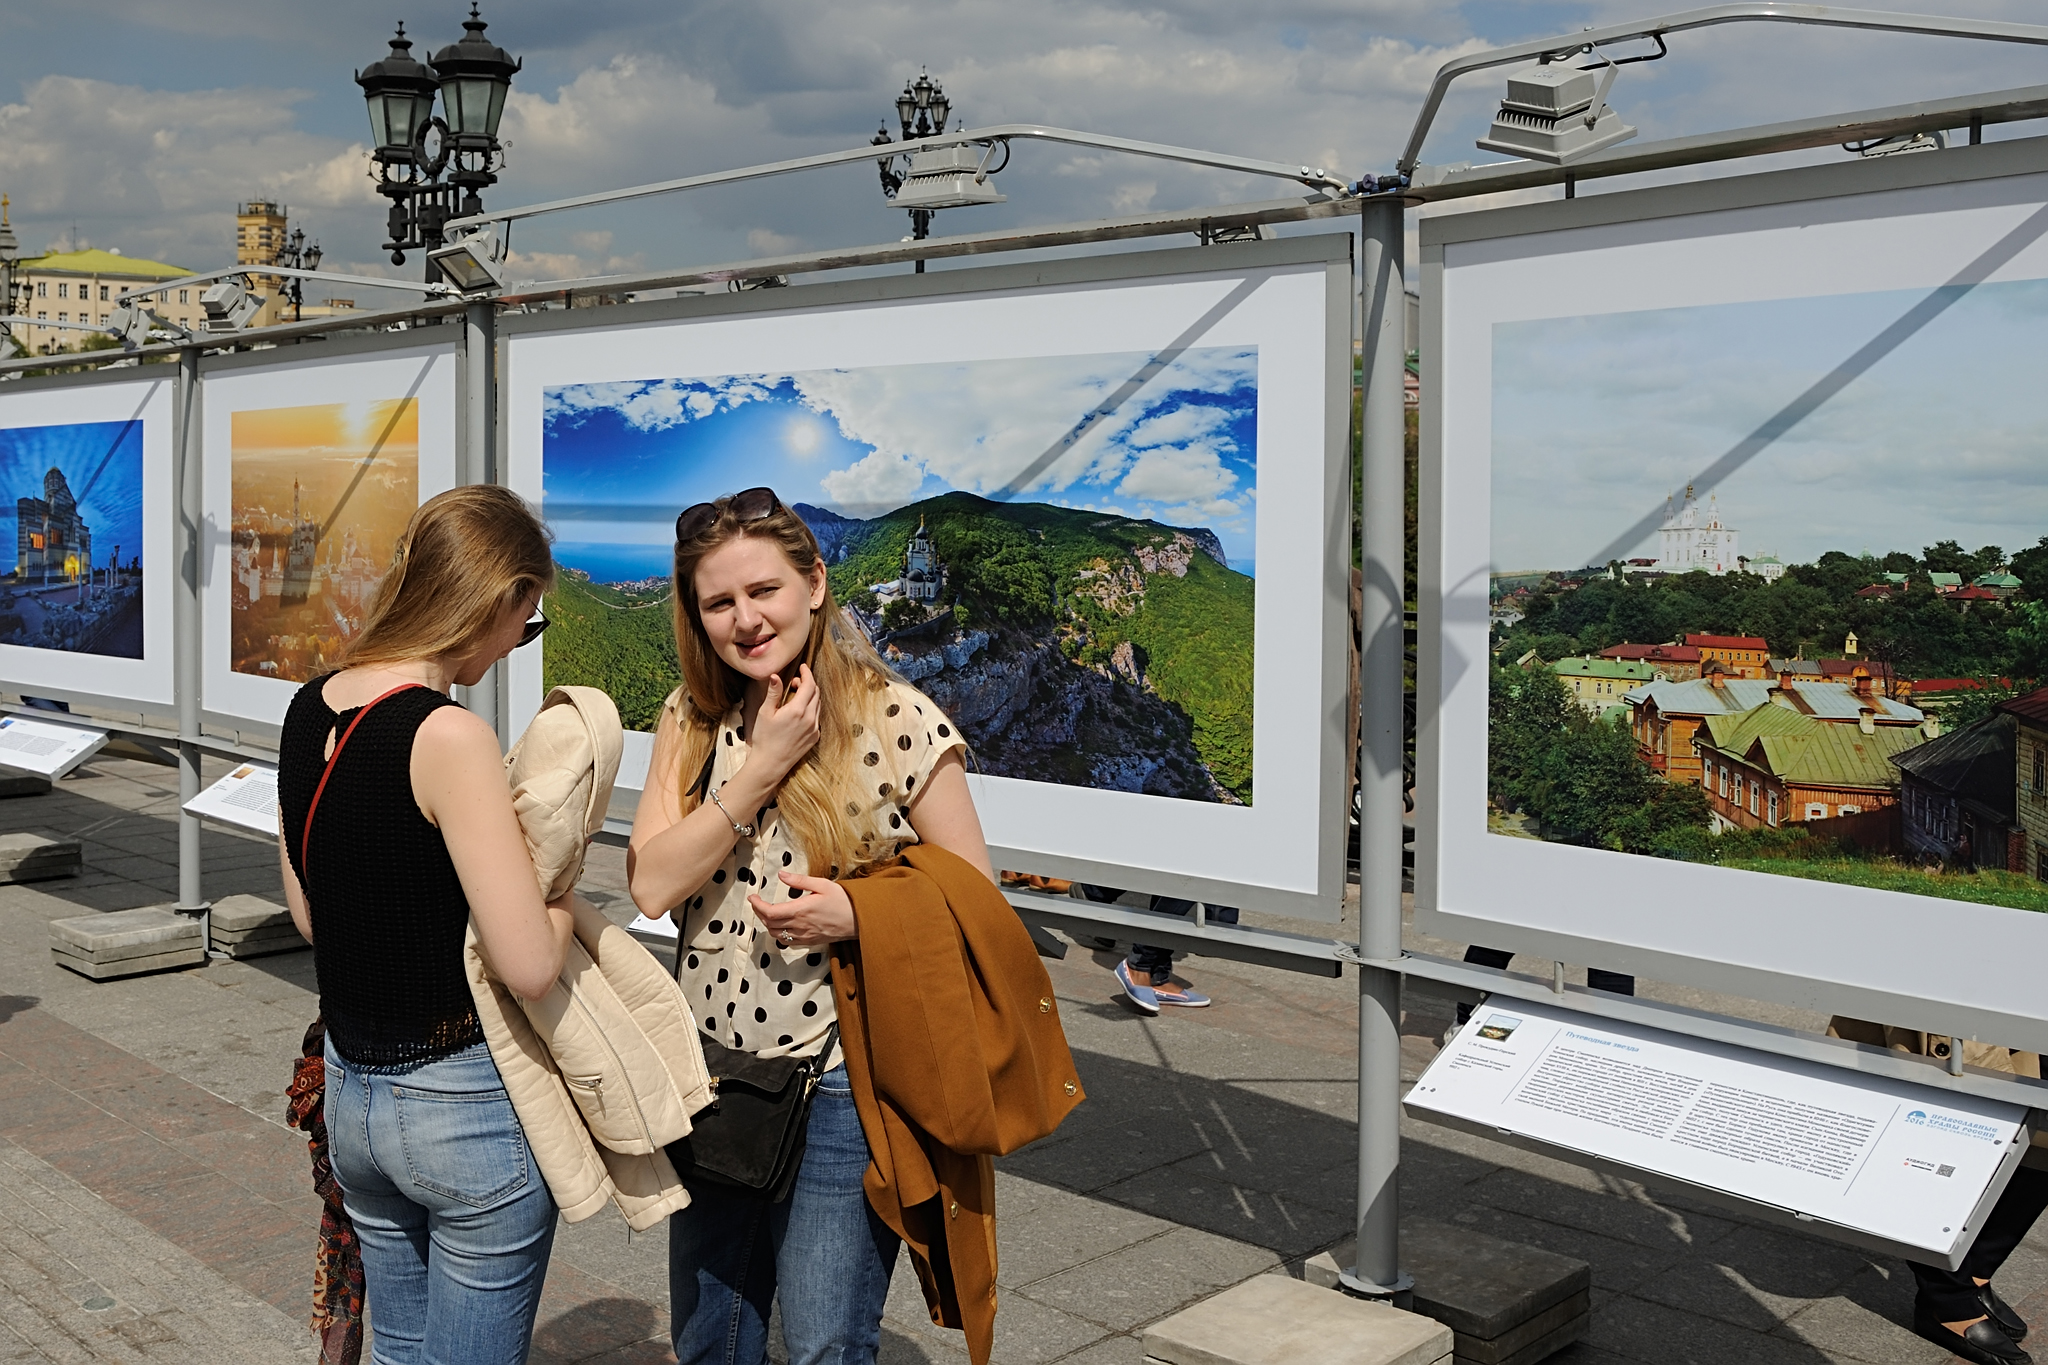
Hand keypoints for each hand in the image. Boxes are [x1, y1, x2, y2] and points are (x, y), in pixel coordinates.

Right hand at [747, 665, 821, 785]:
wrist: (770, 764)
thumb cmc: (764, 739)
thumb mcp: (765, 713)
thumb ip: (774, 693)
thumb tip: (776, 676)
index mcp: (797, 710)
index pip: (809, 685)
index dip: (807, 674)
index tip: (803, 667)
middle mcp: (810, 718)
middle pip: (816, 693)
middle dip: (808, 684)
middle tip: (795, 682)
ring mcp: (814, 729)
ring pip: (818, 705)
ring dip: (810, 696)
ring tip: (796, 696)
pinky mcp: (815, 737)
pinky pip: (817, 718)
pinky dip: (811, 709)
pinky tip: (799, 712)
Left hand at [750, 871, 854, 946]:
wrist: (859, 920)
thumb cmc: (843, 900)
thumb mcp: (822, 884)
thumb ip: (799, 881)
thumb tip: (782, 875)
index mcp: (801, 910)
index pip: (770, 912)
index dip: (757, 906)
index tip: (752, 897)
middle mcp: (799, 925)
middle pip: (769, 924)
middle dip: (759, 913)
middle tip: (757, 902)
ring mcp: (804, 936)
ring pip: (776, 934)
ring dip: (767, 924)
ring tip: (766, 912)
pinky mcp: (809, 942)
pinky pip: (787, 941)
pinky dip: (778, 934)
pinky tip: (780, 926)